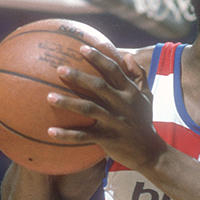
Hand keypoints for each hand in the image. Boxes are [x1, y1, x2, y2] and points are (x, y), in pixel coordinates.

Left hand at [46, 44, 163, 169]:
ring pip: (89, 109)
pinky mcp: (108, 139)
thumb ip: (139, 76)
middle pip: (99, 86)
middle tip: (59, 69)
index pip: (114, 70)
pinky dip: (67, 135)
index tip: (82, 48)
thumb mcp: (147, 97)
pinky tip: (50, 131)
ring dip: (68, 103)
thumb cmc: (144, 121)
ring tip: (49, 97)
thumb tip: (128, 56)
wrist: (150, 152)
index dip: (99, 58)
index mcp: (130, 92)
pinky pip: (84, 136)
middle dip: (79, 76)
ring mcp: (115, 122)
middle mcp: (122, 104)